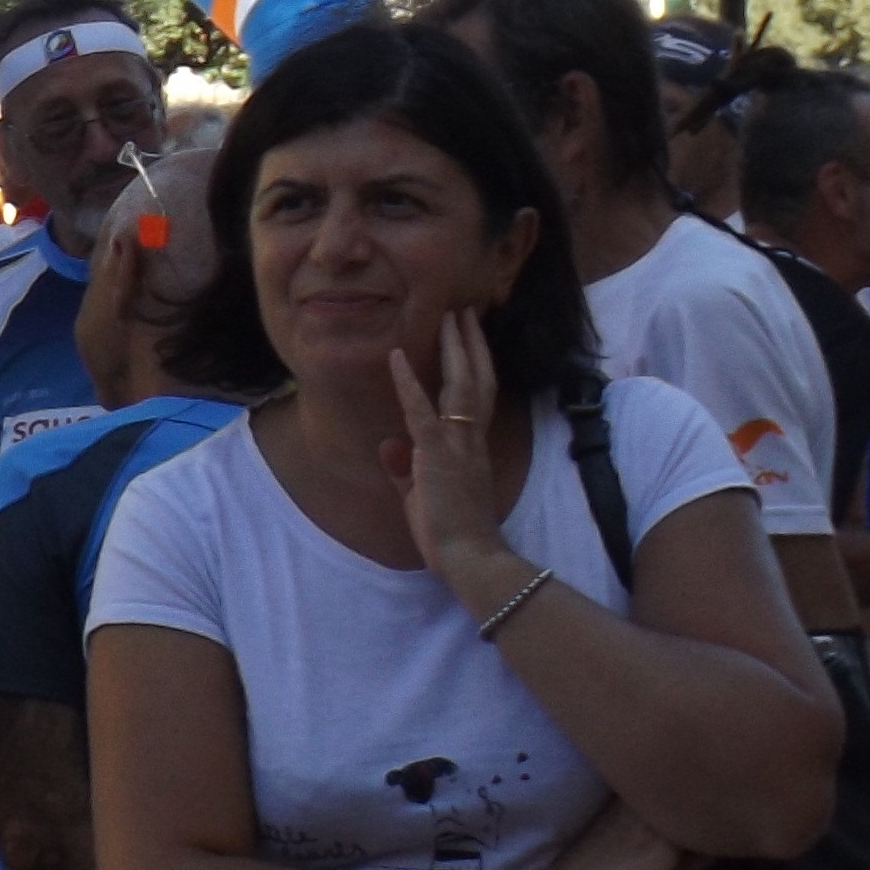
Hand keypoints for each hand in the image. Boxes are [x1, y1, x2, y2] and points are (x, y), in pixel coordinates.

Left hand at [380, 309, 517, 590]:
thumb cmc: (452, 535)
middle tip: (466, 310)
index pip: (477, 397)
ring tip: (451, 316)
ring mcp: (457, 445)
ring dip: (453, 348)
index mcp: (472, 448)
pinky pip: (420, 411)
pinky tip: (396, 356)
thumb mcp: (424, 496)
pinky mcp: (438, 455)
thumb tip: (391, 446)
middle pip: (475, 380)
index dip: (476, 364)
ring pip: (459, 385)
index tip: (472, 336)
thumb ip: (409, 469)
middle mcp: (471, 440)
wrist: (471, 558)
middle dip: (470, 343)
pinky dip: (407, 383)